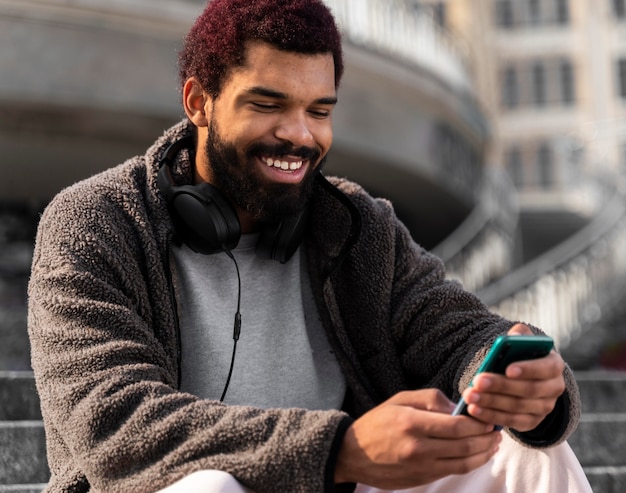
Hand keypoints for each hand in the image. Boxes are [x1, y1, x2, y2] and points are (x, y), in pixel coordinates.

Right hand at [334, 389, 501, 488]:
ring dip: (484, 454)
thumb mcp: (400, 399)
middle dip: (486, 438)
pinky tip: (476, 455)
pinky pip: (452, 471)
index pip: (457, 425)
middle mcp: (418, 447)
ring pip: (463, 463)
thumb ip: (431, 399)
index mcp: (412, 423)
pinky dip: (469, 463)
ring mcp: (420, 466)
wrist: (353, 454)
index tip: (488, 416)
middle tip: (497, 430)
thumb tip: (458, 406)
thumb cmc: (377, 422)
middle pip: (465, 445)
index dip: (478, 422)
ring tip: (493, 444)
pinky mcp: (421, 479)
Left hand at [462, 324, 565, 431]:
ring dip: (491, 403)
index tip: (507, 369)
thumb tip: (514, 336)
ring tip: (471, 396)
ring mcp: (544, 408)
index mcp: (554, 365)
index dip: (528, 369)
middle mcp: (554, 388)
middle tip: (478, 382)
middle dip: (500, 386)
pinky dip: (492, 416)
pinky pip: (512, 422)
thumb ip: (520, 336)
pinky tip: (474, 410)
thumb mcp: (523, 342)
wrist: (526, 377)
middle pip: (528, 390)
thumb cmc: (521, 355)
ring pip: (518, 407)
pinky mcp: (532, 422)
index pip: (546, 368)